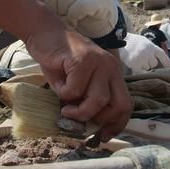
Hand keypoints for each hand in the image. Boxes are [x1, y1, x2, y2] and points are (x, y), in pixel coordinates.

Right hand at [25, 26, 132, 141]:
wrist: (44, 33)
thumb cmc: (59, 61)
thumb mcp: (77, 84)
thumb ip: (86, 100)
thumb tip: (89, 128)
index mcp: (113, 73)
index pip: (126, 104)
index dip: (117, 124)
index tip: (102, 136)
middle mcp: (111, 67)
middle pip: (117, 105)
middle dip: (98, 119)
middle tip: (78, 118)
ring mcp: (99, 62)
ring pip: (98, 100)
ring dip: (79, 110)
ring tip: (65, 108)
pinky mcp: (82, 59)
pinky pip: (76, 89)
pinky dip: (64, 94)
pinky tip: (59, 86)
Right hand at [118, 33, 169, 73]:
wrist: (119, 40)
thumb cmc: (132, 42)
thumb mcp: (144, 42)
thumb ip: (151, 50)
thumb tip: (158, 61)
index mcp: (151, 46)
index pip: (162, 55)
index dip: (166, 62)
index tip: (168, 66)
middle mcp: (148, 52)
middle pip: (154, 64)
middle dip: (149, 63)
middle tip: (142, 58)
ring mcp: (141, 59)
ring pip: (146, 68)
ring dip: (142, 66)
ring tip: (135, 59)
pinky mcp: (134, 64)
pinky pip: (140, 72)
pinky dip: (139, 71)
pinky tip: (135, 67)